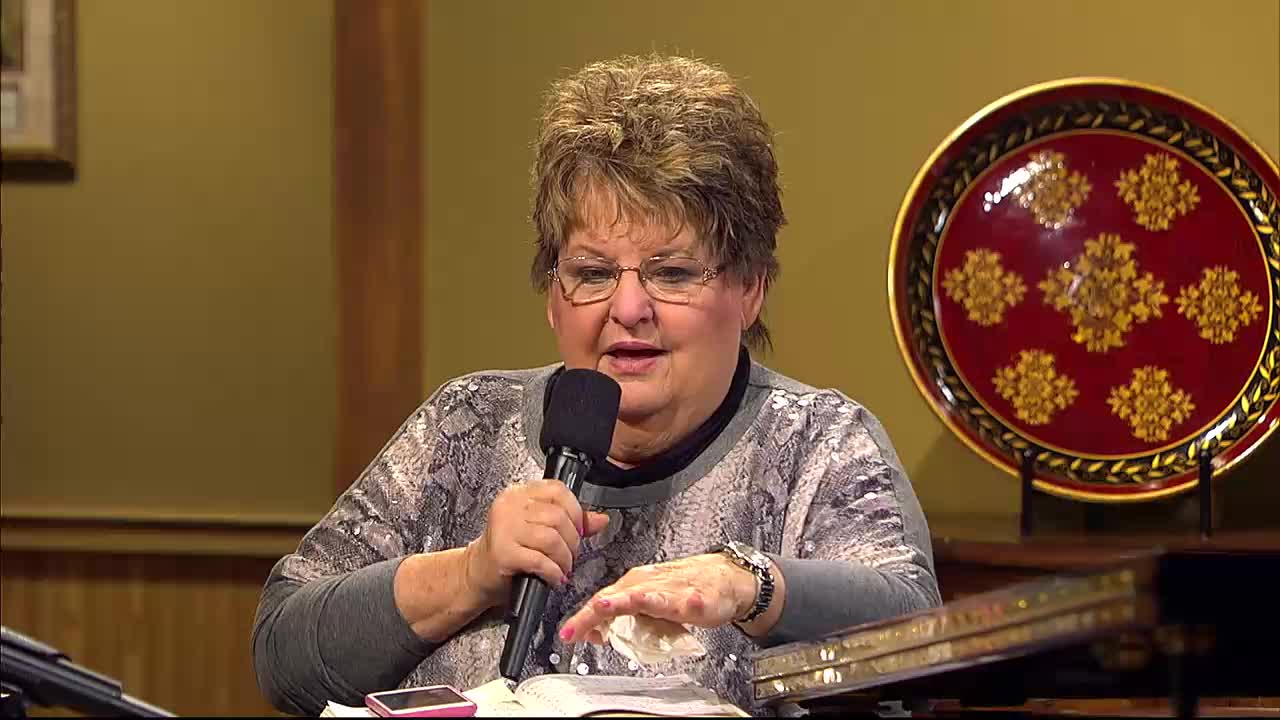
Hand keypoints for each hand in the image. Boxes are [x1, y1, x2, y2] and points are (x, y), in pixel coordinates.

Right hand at [462, 479, 609, 607]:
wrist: (477, 573)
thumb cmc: (509, 550)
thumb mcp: (538, 529)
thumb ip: (570, 522)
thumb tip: (602, 519)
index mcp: (519, 494)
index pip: (557, 490)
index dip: (575, 511)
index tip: (578, 530)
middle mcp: (509, 506)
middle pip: (558, 517)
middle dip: (572, 541)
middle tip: (570, 556)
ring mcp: (504, 528)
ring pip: (552, 538)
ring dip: (564, 559)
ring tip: (562, 568)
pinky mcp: (503, 552)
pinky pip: (540, 560)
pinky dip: (553, 572)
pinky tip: (554, 578)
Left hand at [557, 554, 757, 644]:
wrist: (721, 578)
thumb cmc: (681, 589)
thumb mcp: (646, 605)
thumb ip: (621, 619)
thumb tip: (594, 633)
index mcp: (634, 586)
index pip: (602, 601)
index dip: (583, 618)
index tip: (568, 633)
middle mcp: (649, 585)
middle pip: (618, 598)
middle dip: (598, 611)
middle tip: (579, 626)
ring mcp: (674, 591)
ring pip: (652, 595)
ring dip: (635, 599)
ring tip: (618, 603)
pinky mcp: (699, 598)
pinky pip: (693, 601)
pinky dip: (691, 602)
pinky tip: (691, 604)